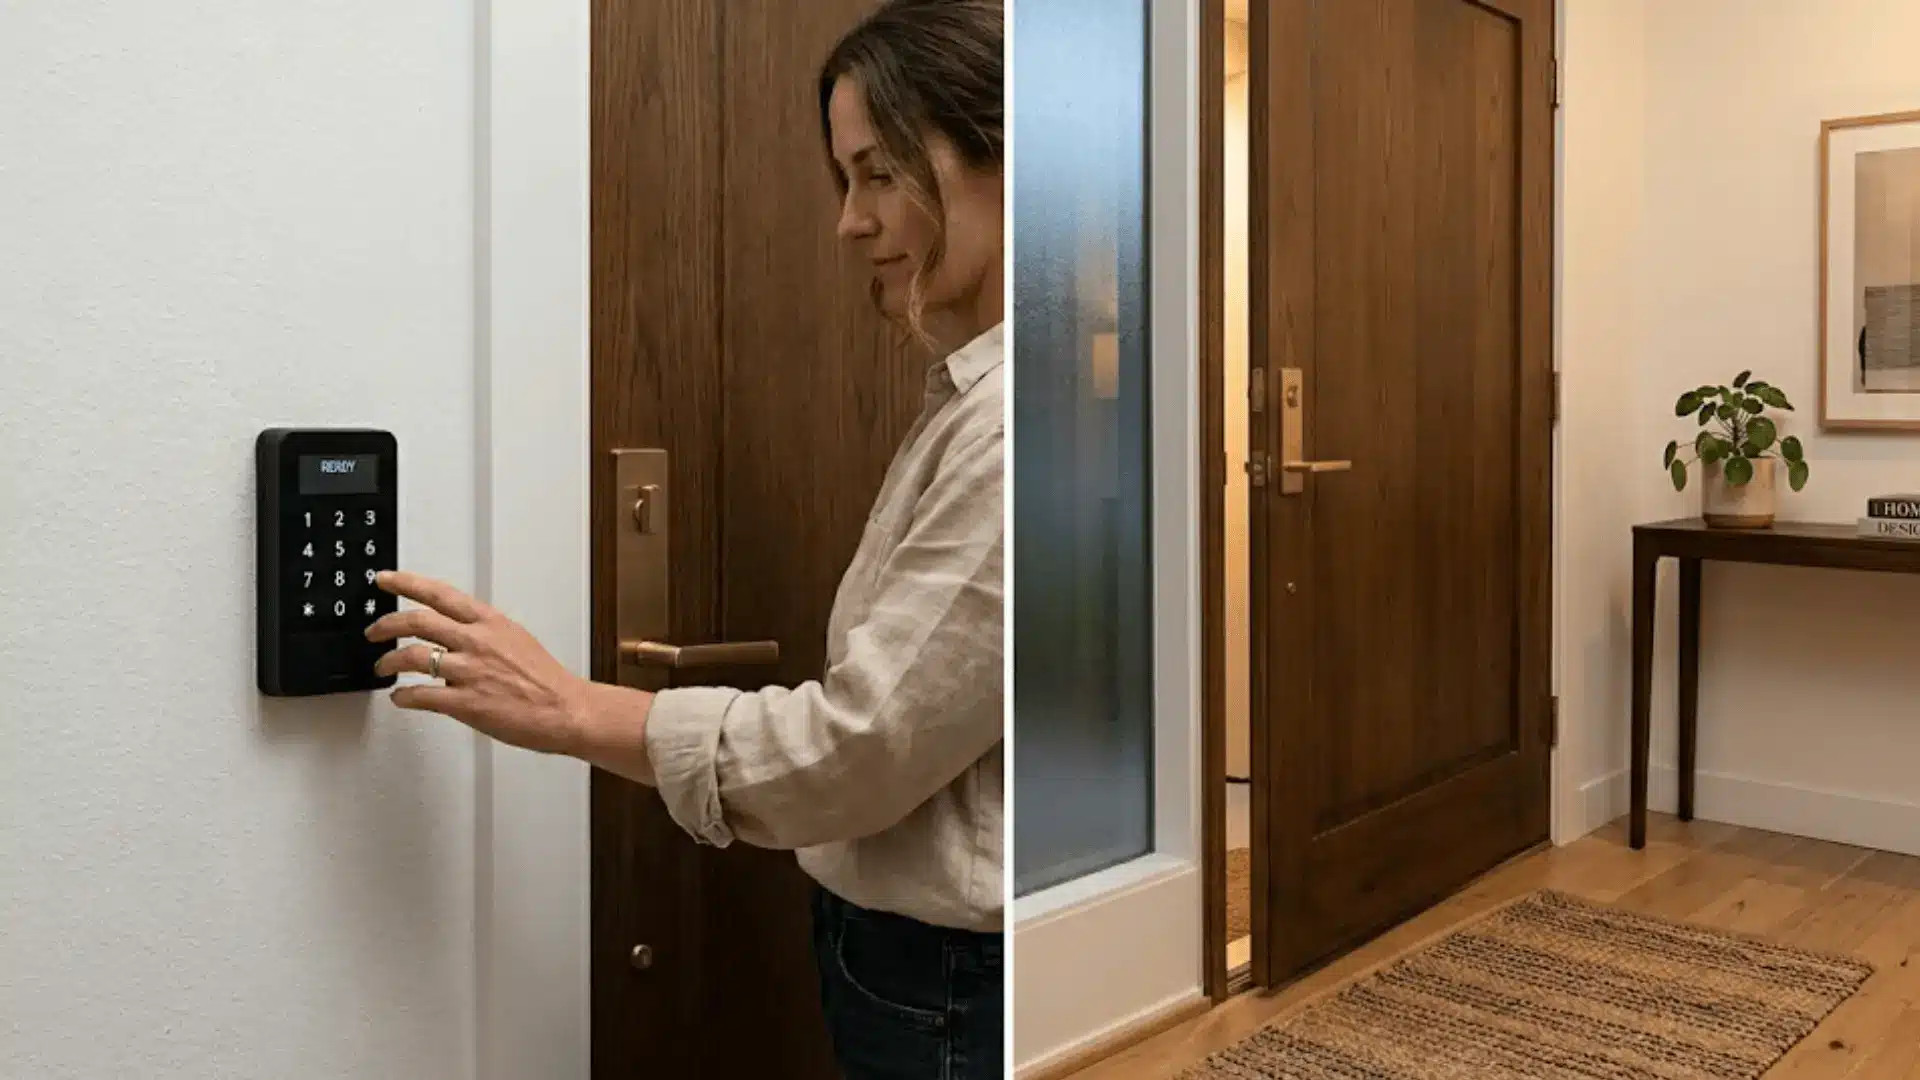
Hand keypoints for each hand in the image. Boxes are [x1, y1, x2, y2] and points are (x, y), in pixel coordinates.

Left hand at [367, 570, 591, 755]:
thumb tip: (457, 637)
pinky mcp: (466, 703)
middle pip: (417, 621)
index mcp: (490, 623)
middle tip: (373, 630)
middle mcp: (477, 642)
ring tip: (381, 667)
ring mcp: (469, 672)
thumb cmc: (546, 681)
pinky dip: (403, 696)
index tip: (385, 579)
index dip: (406, 583)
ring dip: (388, 662)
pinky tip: (400, 697)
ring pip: (411, 657)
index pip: (440, 594)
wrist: (567, 710)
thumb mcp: (517, 640)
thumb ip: (483, 634)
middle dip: (385, 624)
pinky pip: (421, 696)